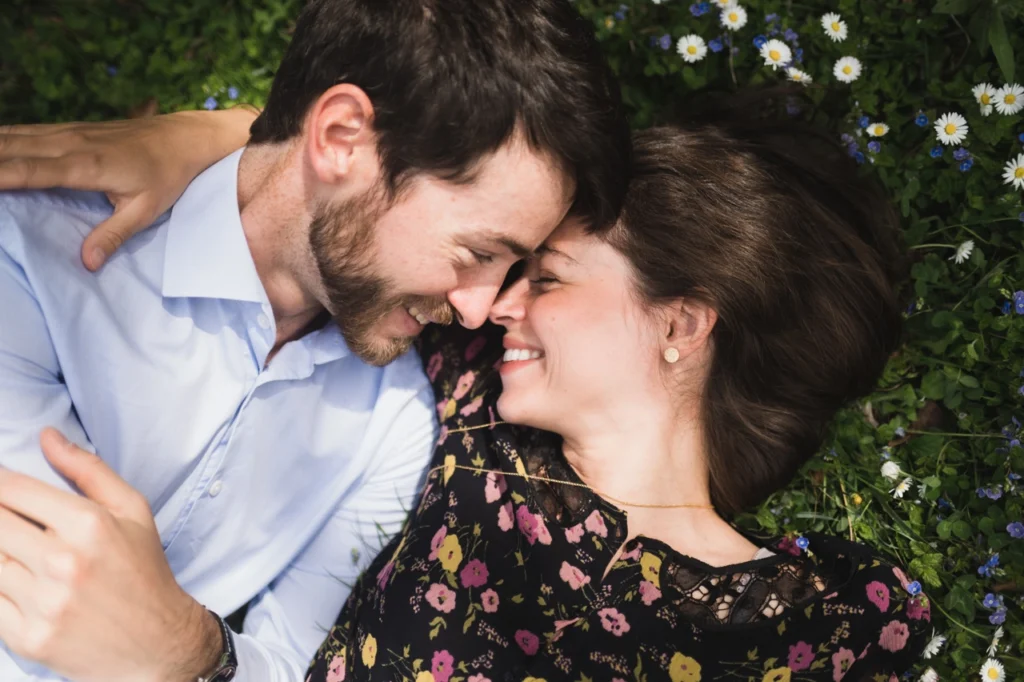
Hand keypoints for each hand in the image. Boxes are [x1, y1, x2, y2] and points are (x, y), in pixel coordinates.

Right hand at [0, 108, 257, 270]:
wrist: (183, 137)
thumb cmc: (168, 175)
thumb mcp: (146, 210)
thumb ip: (113, 235)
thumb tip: (87, 263)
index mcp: (85, 165)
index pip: (29, 170)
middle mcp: (69, 143)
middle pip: (11, 148)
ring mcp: (68, 132)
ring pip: (14, 136)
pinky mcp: (70, 129)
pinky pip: (25, 132)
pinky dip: (3, 138)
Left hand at [0, 429, 221, 681]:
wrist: (158, 640)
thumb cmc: (144, 570)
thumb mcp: (132, 510)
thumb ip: (88, 470)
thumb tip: (48, 437)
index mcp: (89, 525)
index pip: (14, 491)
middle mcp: (63, 562)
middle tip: (12, 519)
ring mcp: (43, 603)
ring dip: (1, 553)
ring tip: (21, 550)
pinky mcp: (28, 637)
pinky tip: (17, 579)